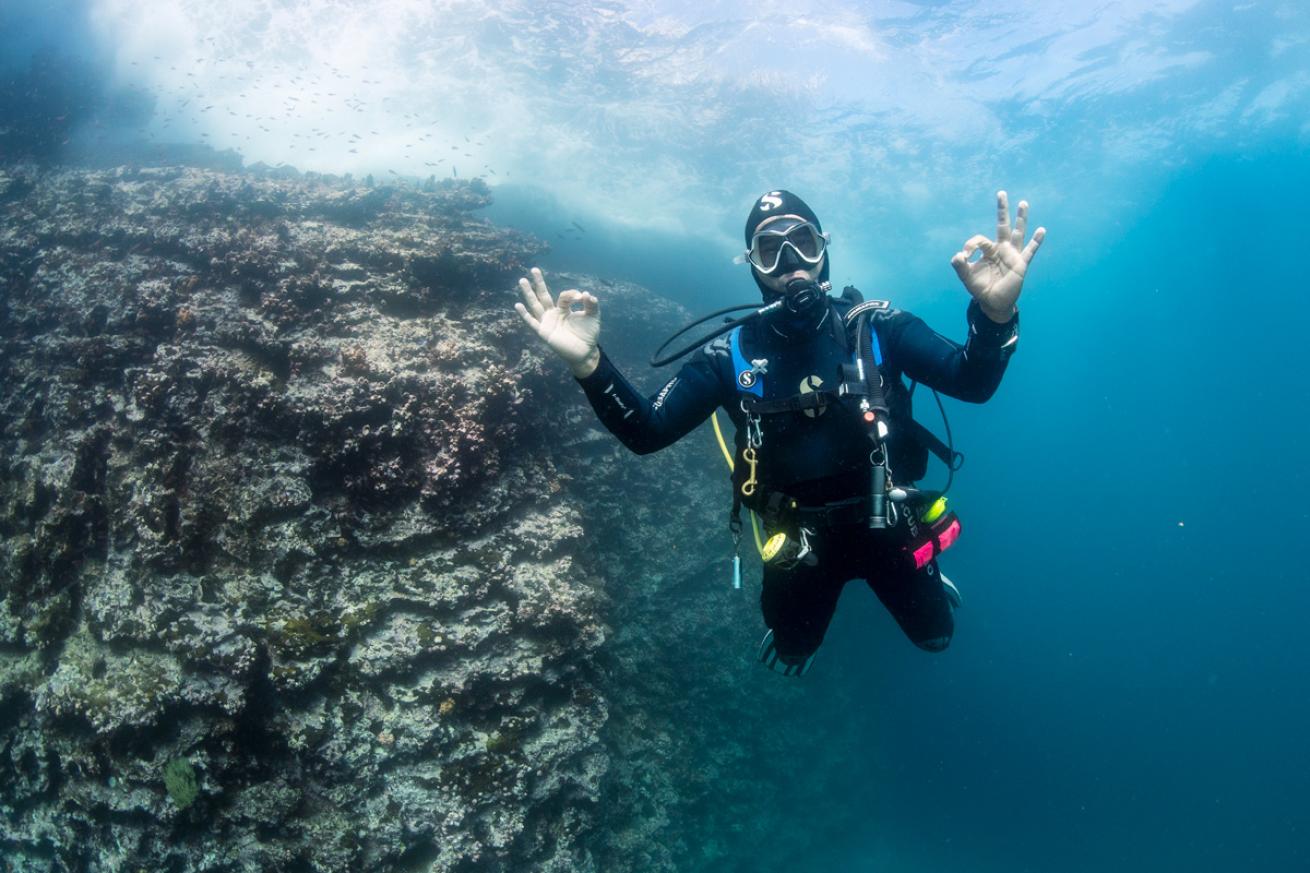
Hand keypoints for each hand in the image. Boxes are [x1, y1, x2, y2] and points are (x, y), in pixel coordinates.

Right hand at [514, 267, 601, 377]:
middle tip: (534, 269)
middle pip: (543, 295)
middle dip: (539, 283)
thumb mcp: (593, 317)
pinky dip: (524, 315)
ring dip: (529, 293)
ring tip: (522, 280)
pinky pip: (532, 323)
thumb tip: (587, 294)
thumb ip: (592, 305)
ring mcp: (547, 323)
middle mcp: (553, 314)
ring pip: (535, 305)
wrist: (585, 352)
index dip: (572, 294)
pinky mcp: (544, 332)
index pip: (563, 296)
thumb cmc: (588, 335)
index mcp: (563, 309)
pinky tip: (517, 305)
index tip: (582, 297)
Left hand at [950, 191, 1045, 322]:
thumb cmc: (981, 289)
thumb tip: (958, 255)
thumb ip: (960, 266)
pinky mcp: (1021, 264)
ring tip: (1023, 203)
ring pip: (1017, 233)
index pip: (979, 240)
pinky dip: (1036, 241)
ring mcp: (1012, 255)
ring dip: (1020, 219)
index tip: (965, 256)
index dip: (971, 245)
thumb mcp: (967, 278)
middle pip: (1002, 226)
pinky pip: (1030, 251)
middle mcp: (1001, 249)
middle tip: (1000, 193)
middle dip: (1001, 210)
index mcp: (987, 251)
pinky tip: (1041, 230)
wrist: (994, 303)